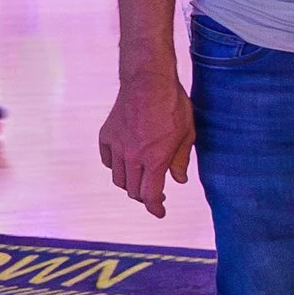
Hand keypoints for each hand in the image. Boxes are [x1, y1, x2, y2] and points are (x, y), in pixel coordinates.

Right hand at [98, 68, 194, 216]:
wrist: (148, 82)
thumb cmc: (173, 106)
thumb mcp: (187, 134)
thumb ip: (180, 160)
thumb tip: (178, 180)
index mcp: (155, 159)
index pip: (150, 195)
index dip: (155, 207)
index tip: (160, 212)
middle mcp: (133, 157)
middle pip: (133, 190)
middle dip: (145, 197)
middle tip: (156, 193)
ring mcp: (117, 147)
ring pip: (119, 179)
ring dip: (130, 184)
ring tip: (142, 178)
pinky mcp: (106, 136)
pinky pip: (107, 161)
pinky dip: (116, 167)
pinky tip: (126, 162)